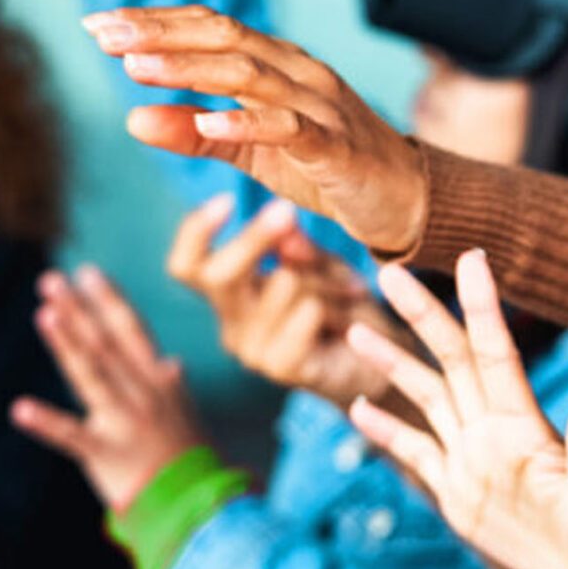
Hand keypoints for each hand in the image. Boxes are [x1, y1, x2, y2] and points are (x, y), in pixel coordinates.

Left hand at [9, 265, 205, 513]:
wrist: (197, 500)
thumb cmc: (187, 454)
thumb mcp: (184, 409)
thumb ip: (169, 383)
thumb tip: (171, 361)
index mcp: (157, 378)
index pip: (131, 329)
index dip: (109, 299)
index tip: (87, 271)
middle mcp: (142, 391)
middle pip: (105, 342)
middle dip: (78, 309)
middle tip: (51, 279)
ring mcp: (124, 419)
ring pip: (91, 373)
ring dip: (67, 342)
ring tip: (44, 314)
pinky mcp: (106, 452)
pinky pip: (72, 435)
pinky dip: (46, 422)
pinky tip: (20, 408)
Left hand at [83, 6, 430, 255]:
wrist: (406, 199)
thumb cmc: (327, 168)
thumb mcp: (250, 152)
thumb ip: (194, 134)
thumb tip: (129, 117)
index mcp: (277, 66)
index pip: (210, 29)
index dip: (154, 23)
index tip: (96, 25)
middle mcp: (299, 73)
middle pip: (225, 38)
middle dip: (160, 34)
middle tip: (103, 35)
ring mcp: (321, 106)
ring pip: (249, 74)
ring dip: (190, 70)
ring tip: (137, 69)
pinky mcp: (337, 148)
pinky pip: (289, 129)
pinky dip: (247, 123)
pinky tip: (207, 121)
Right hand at [166, 194, 395, 406]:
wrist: (380, 360)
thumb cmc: (342, 305)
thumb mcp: (322, 264)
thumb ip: (297, 246)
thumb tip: (282, 220)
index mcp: (232, 293)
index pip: (187, 266)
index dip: (195, 232)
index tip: (227, 200)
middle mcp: (232, 323)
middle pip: (218, 276)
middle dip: (253, 238)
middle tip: (286, 211)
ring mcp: (253, 351)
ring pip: (283, 284)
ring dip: (326, 280)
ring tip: (350, 292)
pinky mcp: (283, 369)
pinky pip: (305, 314)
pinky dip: (334, 306)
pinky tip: (351, 319)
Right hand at [346, 252, 567, 568]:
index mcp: (525, 422)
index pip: (497, 352)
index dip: (482, 306)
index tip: (472, 257)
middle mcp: (495, 429)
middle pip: (451, 360)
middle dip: (422, 316)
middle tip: (389, 271)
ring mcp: (473, 458)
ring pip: (426, 397)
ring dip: (393, 364)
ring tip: (356, 330)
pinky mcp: (457, 493)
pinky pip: (416, 453)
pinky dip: (388, 431)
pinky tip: (358, 407)